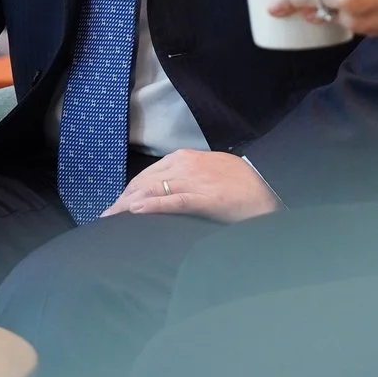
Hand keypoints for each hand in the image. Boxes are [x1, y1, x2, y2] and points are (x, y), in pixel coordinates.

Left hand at [101, 149, 280, 222]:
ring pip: (152, 191)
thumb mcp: (210, 173)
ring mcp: (195, 180)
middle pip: (143, 182)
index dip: (128, 192)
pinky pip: (173, 201)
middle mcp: (185, 165)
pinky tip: (136, 213)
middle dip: (122, 200)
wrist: (271, 187)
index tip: (115, 206)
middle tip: (106, 217)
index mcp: (185, 158)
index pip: (147, 175)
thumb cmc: (242, 184)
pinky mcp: (206, 197)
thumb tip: (168, 191)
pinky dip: (152, 206)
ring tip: (111, 219)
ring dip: (128, 205)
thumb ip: (189, 178)